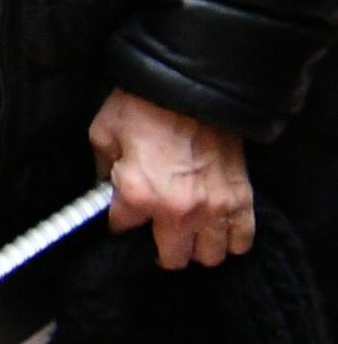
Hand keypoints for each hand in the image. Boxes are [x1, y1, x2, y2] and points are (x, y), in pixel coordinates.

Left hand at [89, 88, 256, 269]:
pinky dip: (230, 240)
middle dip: (160, 248)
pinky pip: (242, 240)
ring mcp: (214, 207)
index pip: (122, 229)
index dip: (119, 221)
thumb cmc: (142, 106)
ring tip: (188, 233)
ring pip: (210, 257)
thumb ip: (102, 168)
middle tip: (156, 231)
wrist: (188, 86)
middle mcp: (178, 210)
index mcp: (138, 195)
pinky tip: (217, 229)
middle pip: (173, 257)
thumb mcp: (104, 133)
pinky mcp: (240, 198)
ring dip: (197, 248)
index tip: (122, 214)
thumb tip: (104, 187)